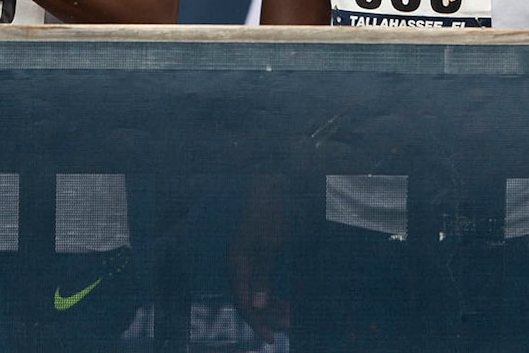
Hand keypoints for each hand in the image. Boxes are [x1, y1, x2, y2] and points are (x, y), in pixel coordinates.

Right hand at [229, 181, 289, 341]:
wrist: (268, 191)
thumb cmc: (269, 215)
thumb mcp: (269, 246)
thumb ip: (263, 276)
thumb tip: (256, 305)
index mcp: (237, 266)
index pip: (244, 304)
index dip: (257, 323)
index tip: (272, 338)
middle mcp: (238, 268)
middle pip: (249, 302)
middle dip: (268, 318)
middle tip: (287, 328)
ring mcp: (245, 265)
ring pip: (256, 295)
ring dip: (272, 308)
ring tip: (291, 318)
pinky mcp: (254, 261)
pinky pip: (261, 285)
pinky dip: (272, 296)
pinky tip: (286, 305)